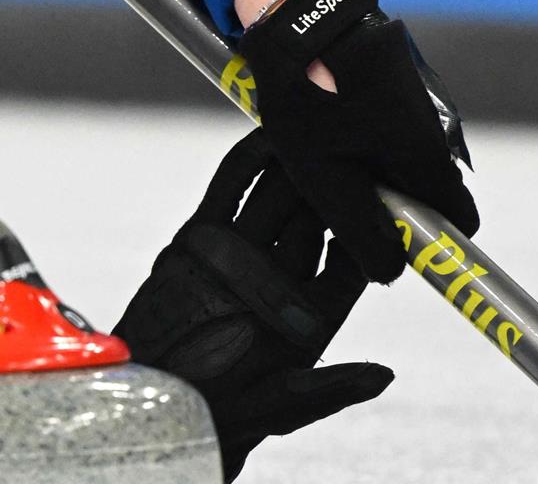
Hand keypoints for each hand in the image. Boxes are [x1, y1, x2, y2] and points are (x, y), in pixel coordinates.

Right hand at [113, 131, 392, 480]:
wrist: (151, 399)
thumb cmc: (220, 412)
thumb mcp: (282, 404)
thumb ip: (329, 389)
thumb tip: (383, 376)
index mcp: (312, 313)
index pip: (350, 260)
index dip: (370, 228)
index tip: (387, 199)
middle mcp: (280, 277)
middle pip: (317, 218)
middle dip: (337, 183)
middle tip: (356, 142)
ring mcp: (240, 254)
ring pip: (278, 196)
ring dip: (298, 162)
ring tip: (317, 125)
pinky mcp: (200, 239)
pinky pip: (230, 191)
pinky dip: (248, 163)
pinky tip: (267, 137)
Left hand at [236, 0, 477, 282]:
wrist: (299, 13)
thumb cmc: (308, 93)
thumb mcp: (324, 176)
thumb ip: (363, 230)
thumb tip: (391, 270)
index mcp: (426, 154)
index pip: (459, 218)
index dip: (428, 236)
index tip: (391, 238)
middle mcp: (439, 126)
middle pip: (428, 187)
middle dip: (390, 197)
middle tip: (339, 183)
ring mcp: (424, 98)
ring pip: (406, 154)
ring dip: (373, 161)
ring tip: (325, 141)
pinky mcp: (404, 78)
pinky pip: (392, 123)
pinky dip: (366, 129)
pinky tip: (329, 113)